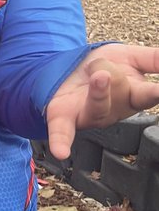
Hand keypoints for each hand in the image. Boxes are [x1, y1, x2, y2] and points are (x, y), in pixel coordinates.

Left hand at [46, 43, 158, 159]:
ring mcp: (89, 114)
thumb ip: (153, 59)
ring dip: (100, 92)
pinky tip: (61, 153)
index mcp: (134, 95)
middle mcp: (114, 108)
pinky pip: (61, 132)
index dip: (158, 94)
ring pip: (98, 108)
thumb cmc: (103, 66)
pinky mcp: (63, 117)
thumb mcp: (130, 57)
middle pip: (125, 96)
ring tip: (100, 76)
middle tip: (130, 79)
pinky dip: (61, 142)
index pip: (151, 95)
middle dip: (127, 85)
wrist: (67, 67)